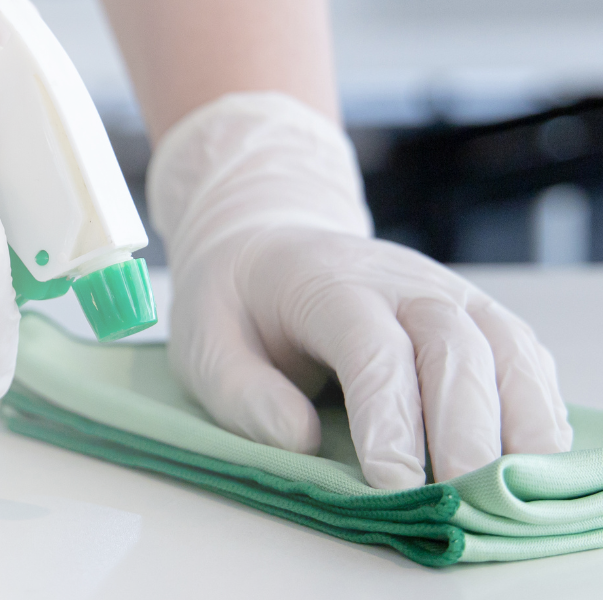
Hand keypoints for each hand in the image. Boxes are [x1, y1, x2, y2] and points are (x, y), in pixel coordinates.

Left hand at [149, 92, 572, 487]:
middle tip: (463, 496)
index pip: (372, 347)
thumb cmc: (235, 302)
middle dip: (464, 425)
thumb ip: (242, 392)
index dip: (389, 415)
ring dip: (519, 416)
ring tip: (514, 484)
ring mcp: (446, 293)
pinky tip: (532, 454)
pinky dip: (536, 403)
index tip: (393, 482)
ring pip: (504, 345)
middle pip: (453, 344)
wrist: (268, 245)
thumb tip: (297, 440)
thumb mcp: (204, 341)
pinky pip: (521, 355)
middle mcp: (400, 281)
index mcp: (326, 283)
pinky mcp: (473, 316)